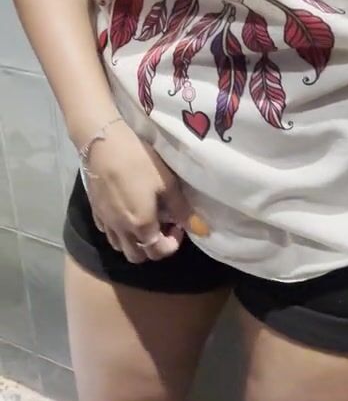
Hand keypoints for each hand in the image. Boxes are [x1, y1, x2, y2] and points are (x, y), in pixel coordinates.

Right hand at [84, 120, 191, 262]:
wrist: (103, 143)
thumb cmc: (139, 161)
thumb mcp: (167, 183)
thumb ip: (181, 210)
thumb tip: (200, 229)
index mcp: (142, 225)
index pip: (158, 251)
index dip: (173, 244)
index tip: (178, 225)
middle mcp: (121, 230)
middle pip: (137, 256)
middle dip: (152, 248)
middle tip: (162, 226)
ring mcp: (105, 222)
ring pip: (120, 247)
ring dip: (134, 242)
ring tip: (144, 220)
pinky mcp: (94, 211)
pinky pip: (107, 231)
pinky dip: (119, 231)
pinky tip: (126, 212)